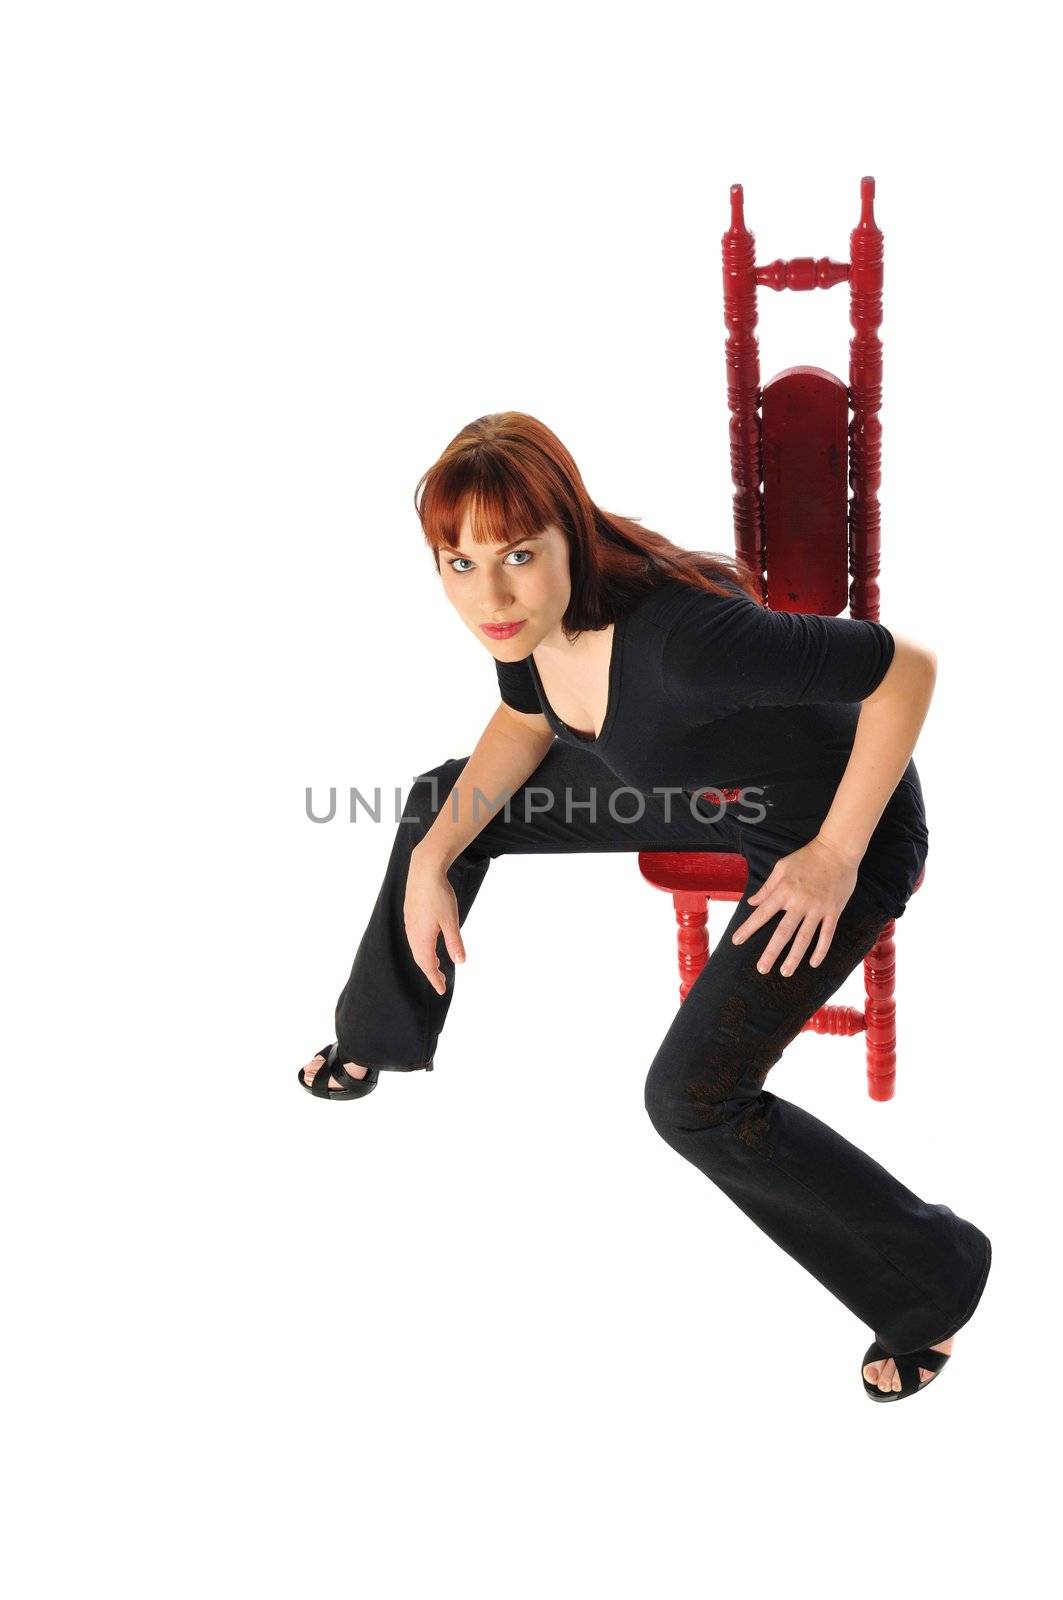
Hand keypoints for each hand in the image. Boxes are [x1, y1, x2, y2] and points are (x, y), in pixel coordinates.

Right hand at [404, 845, 466, 994]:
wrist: (424, 870)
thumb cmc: (439, 894)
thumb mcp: (451, 920)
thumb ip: (455, 943)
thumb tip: (460, 963)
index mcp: (422, 938)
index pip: (428, 965)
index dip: (435, 979)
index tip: (442, 990)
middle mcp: (413, 933)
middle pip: (421, 959)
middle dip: (431, 972)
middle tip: (441, 981)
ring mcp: (410, 924)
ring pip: (417, 949)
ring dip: (426, 960)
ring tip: (437, 966)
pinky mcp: (410, 916)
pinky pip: (414, 939)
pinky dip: (422, 948)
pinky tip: (428, 945)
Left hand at [730, 836, 859, 976]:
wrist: (837, 850)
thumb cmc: (807, 857)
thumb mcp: (782, 867)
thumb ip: (767, 887)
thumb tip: (752, 903)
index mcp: (784, 891)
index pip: (762, 913)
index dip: (748, 928)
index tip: (737, 941)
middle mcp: (800, 902)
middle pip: (783, 932)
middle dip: (771, 952)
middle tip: (762, 969)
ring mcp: (818, 908)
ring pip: (804, 938)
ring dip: (794, 957)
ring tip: (785, 972)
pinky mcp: (833, 911)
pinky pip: (827, 935)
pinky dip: (820, 950)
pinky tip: (813, 963)